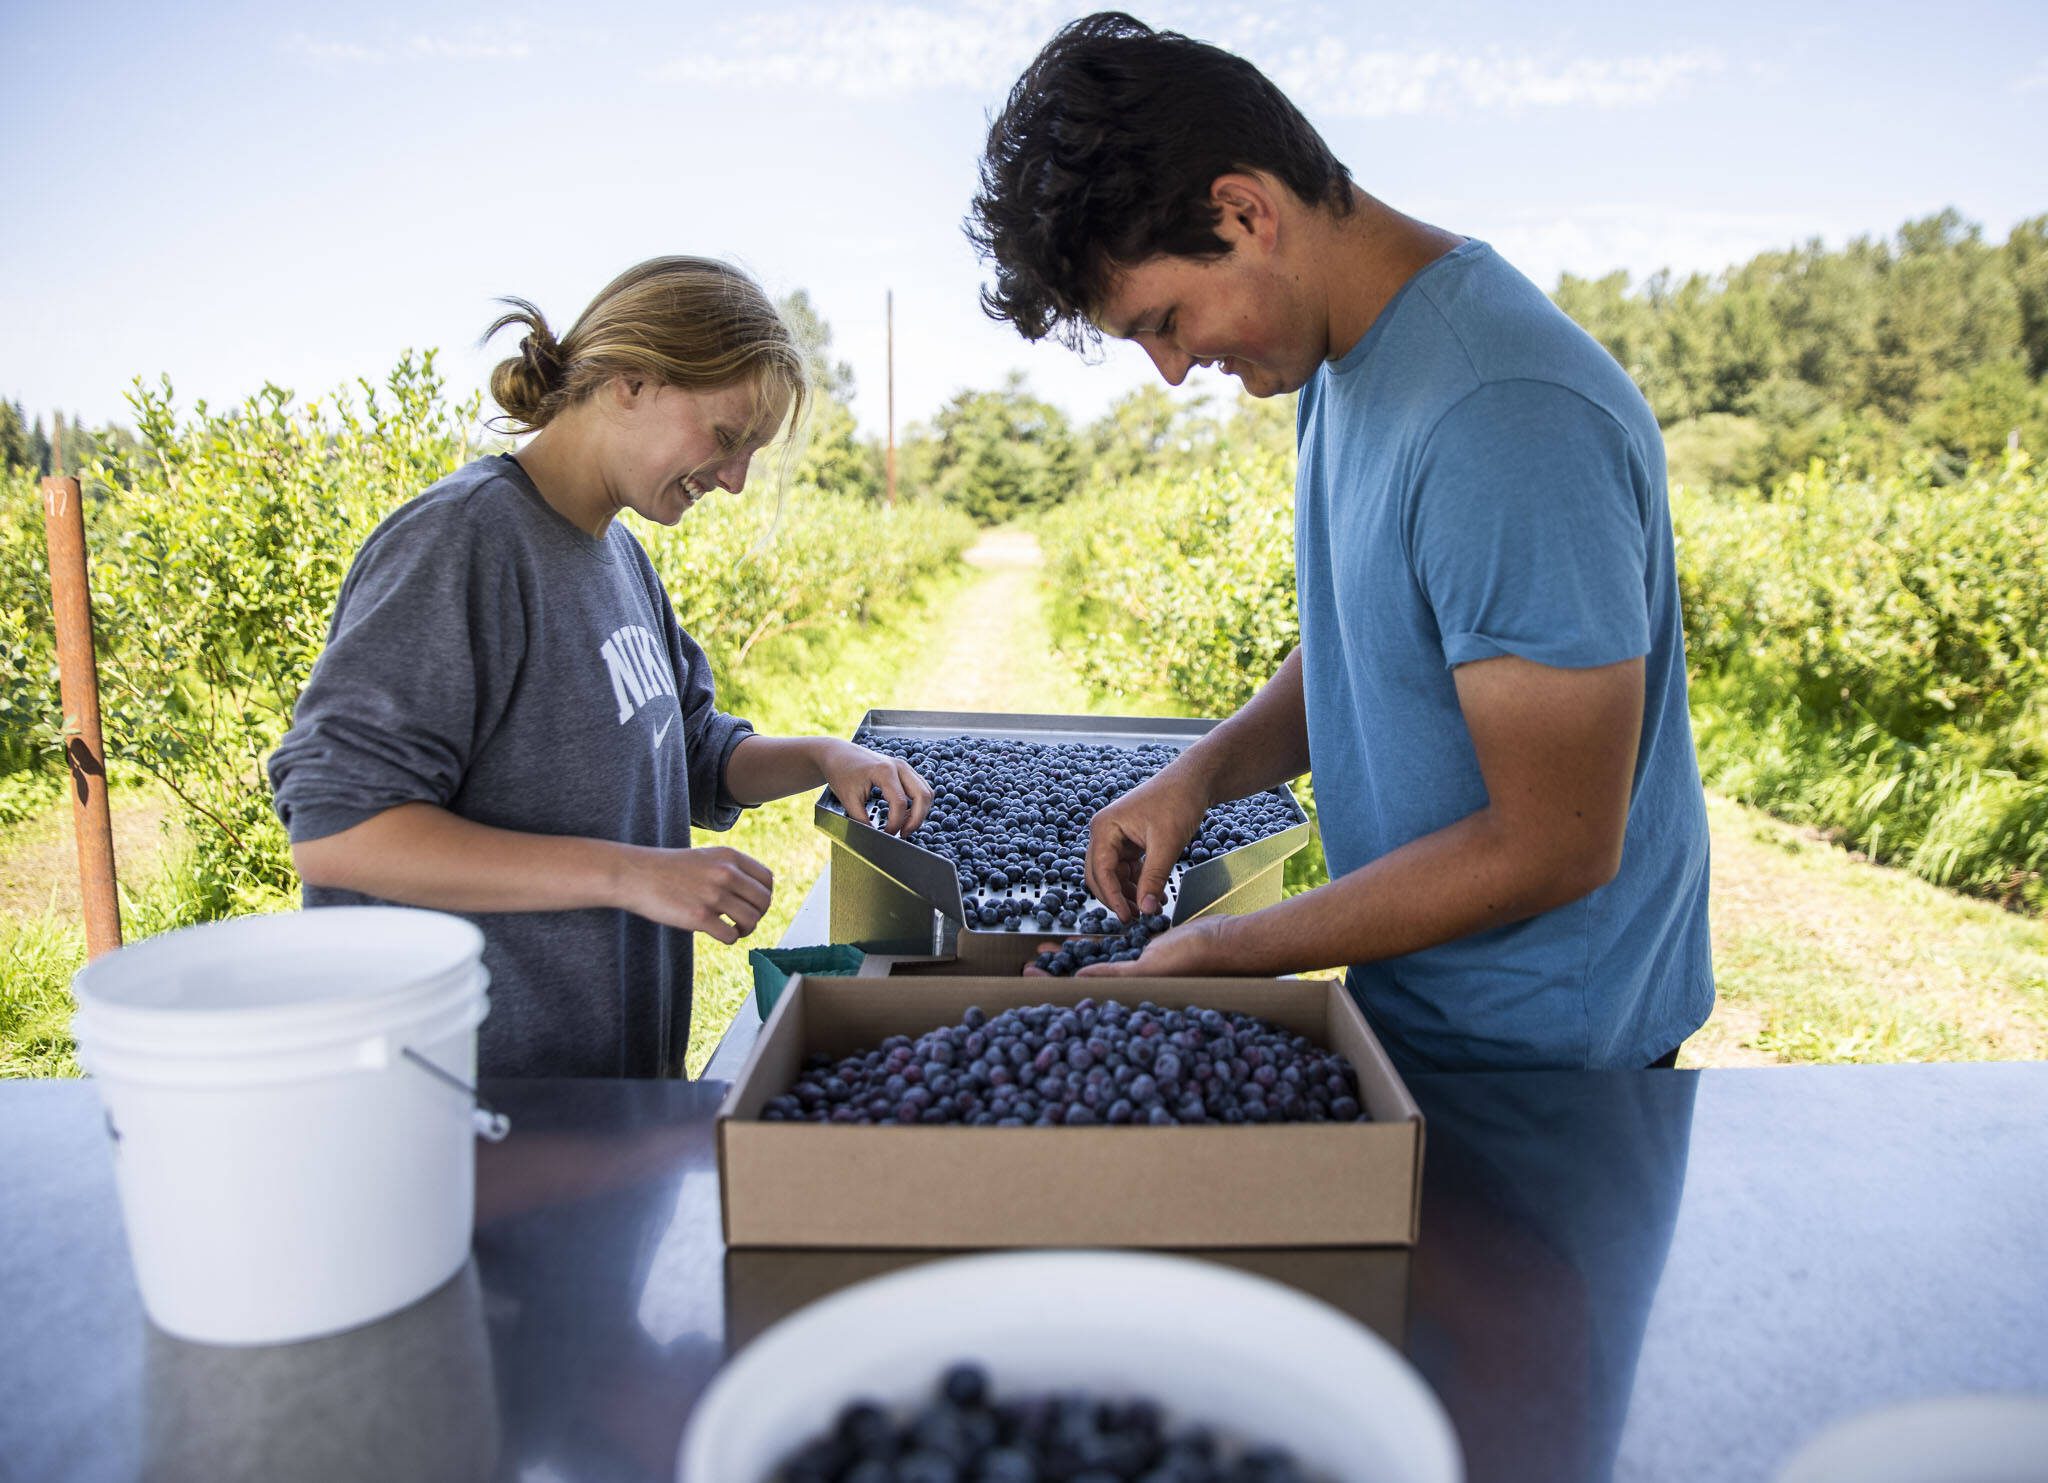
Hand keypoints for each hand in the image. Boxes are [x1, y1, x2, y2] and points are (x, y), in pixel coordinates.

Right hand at [621, 844, 773, 943]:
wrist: (635, 874)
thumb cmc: (669, 869)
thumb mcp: (706, 858)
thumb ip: (730, 869)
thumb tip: (754, 894)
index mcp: (729, 857)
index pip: (767, 879)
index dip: (764, 895)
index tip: (752, 904)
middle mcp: (726, 873)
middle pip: (764, 901)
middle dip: (758, 914)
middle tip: (743, 920)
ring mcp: (713, 895)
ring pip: (752, 920)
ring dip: (746, 929)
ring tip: (734, 929)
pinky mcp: (700, 916)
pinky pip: (731, 935)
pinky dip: (730, 939)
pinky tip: (719, 934)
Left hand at [820, 739, 933, 836]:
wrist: (837, 753)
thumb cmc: (840, 772)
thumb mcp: (848, 799)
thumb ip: (862, 820)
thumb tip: (874, 837)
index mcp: (885, 771)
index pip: (900, 803)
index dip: (895, 824)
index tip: (886, 835)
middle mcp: (899, 766)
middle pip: (923, 795)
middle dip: (916, 820)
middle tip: (903, 834)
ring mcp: (903, 766)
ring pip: (926, 791)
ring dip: (920, 811)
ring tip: (905, 826)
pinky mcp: (904, 769)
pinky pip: (921, 787)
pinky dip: (918, 803)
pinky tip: (906, 814)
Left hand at [1020, 918, 1234, 978]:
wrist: (1226, 941)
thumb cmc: (1195, 960)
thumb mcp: (1151, 967)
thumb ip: (1115, 975)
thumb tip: (1079, 981)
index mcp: (1131, 992)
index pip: (1082, 990)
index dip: (1054, 983)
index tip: (1029, 975)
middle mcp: (1132, 983)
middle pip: (1085, 978)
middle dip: (1057, 971)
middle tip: (1030, 964)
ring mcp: (1139, 967)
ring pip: (1096, 963)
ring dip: (1072, 957)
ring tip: (1047, 951)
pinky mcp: (1146, 952)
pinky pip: (1115, 949)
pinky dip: (1096, 945)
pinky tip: (1078, 940)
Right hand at [1085, 765, 1208, 922]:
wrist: (1194, 781)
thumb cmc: (1178, 801)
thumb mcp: (1167, 844)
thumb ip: (1154, 878)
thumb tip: (1146, 910)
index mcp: (1105, 828)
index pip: (1101, 871)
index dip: (1112, 898)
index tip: (1128, 918)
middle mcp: (1104, 832)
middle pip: (1100, 876)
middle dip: (1117, 898)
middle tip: (1136, 919)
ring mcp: (1116, 837)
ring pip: (1114, 876)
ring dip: (1129, 894)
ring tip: (1151, 910)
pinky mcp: (1129, 842)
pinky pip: (1128, 870)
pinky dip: (1139, 884)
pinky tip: (1155, 896)